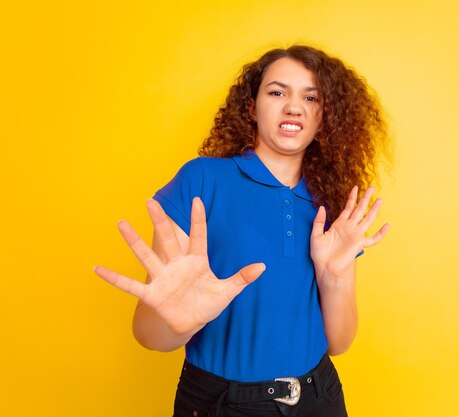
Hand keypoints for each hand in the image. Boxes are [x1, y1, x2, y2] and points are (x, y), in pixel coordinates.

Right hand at [94, 197, 264, 335]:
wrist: (190, 323)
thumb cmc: (207, 303)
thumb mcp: (227, 291)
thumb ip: (242, 278)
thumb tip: (263, 266)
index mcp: (197, 261)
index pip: (199, 236)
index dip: (198, 220)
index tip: (197, 199)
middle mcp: (177, 265)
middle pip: (168, 239)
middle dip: (161, 221)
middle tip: (151, 201)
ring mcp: (162, 278)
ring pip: (147, 256)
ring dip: (133, 241)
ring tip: (121, 223)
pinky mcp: (152, 294)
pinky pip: (130, 285)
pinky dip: (114, 278)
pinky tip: (97, 268)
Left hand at [310, 186, 389, 282]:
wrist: (325, 267)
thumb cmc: (320, 253)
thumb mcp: (315, 234)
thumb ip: (318, 221)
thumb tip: (321, 207)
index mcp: (339, 224)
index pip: (348, 207)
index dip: (352, 197)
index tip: (356, 187)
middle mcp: (349, 227)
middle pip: (360, 209)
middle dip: (366, 198)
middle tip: (372, 187)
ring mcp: (356, 235)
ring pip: (367, 219)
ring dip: (374, 209)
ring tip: (380, 199)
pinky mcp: (360, 244)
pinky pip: (373, 239)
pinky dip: (380, 233)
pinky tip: (387, 225)